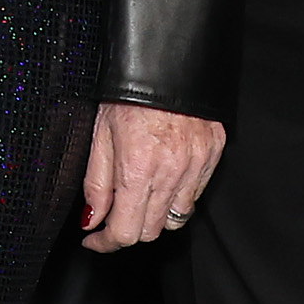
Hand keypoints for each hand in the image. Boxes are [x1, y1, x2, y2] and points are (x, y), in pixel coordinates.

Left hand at [79, 102, 224, 253]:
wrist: (164, 60)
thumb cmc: (126, 91)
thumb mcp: (99, 134)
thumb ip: (96, 184)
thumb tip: (92, 221)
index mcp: (138, 168)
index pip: (125, 231)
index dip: (106, 243)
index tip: (94, 240)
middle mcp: (171, 173)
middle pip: (152, 231)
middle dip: (128, 229)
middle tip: (113, 215)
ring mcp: (196, 166)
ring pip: (176, 219)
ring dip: (154, 216)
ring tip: (139, 195)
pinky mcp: (212, 156)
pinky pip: (195, 195)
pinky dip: (177, 196)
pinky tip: (163, 178)